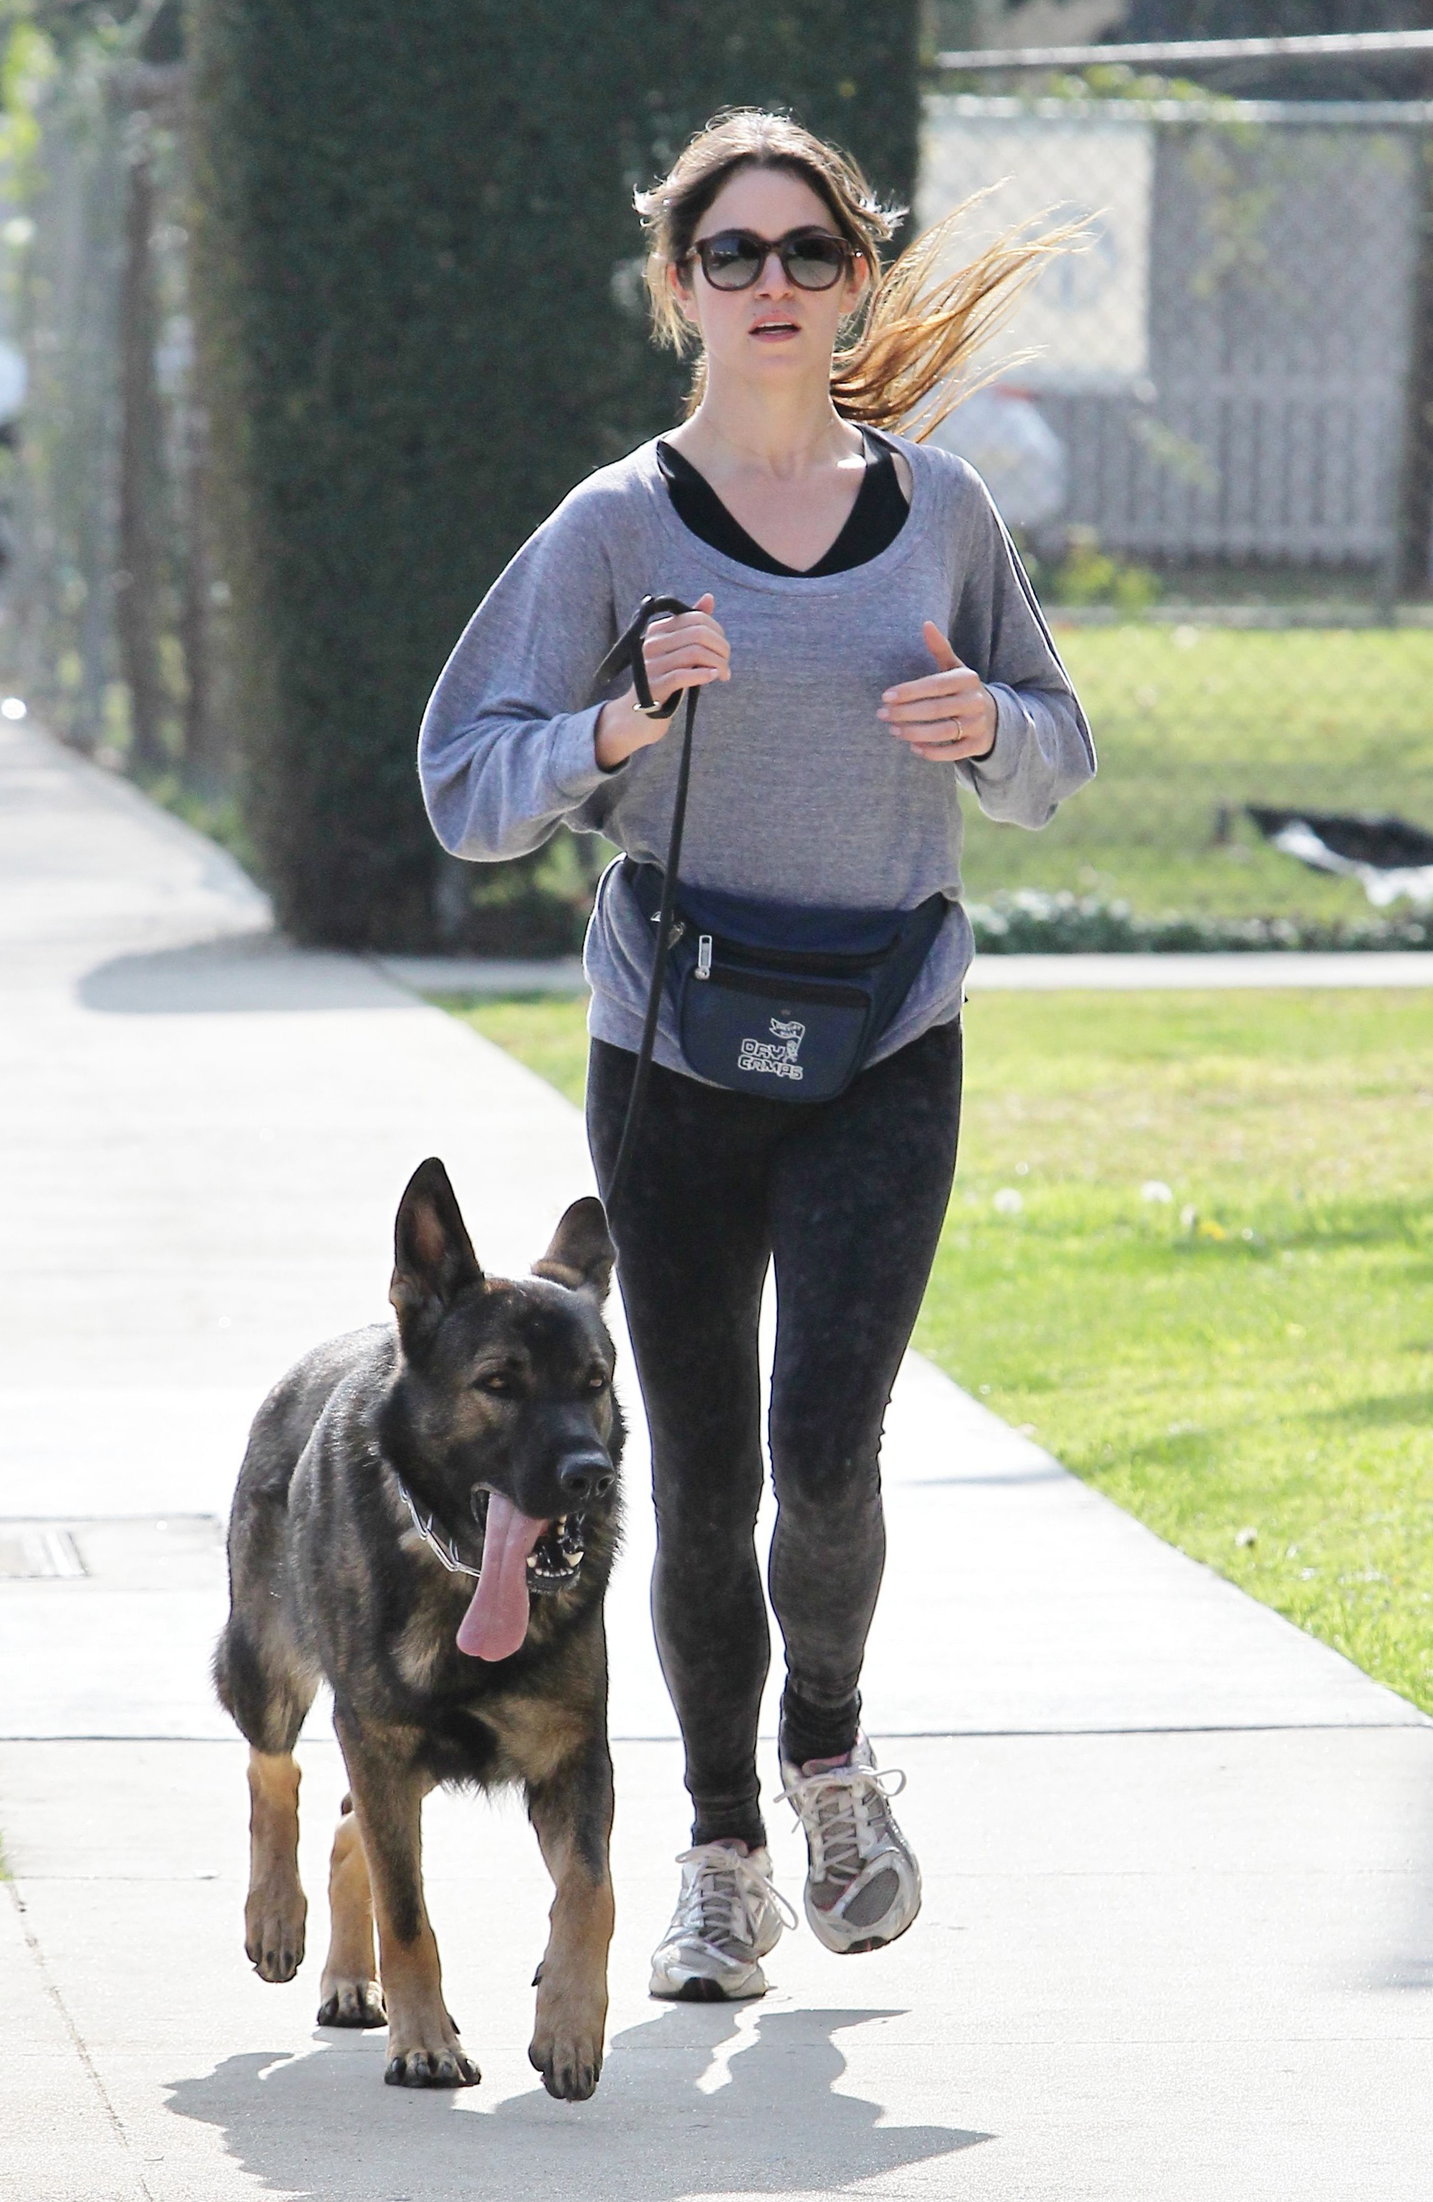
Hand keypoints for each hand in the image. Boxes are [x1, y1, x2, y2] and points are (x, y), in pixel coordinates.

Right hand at [595, 594, 729, 768]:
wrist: (638, 716)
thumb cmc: (664, 680)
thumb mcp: (678, 651)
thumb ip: (692, 626)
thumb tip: (709, 598)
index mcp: (657, 630)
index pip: (695, 618)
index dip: (717, 631)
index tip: (723, 649)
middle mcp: (651, 643)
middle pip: (697, 634)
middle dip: (720, 648)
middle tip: (726, 663)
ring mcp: (651, 665)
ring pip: (695, 653)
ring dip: (717, 663)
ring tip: (724, 674)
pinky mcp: (654, 687)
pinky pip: (684, 675)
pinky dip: (704, 674)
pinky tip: (714, 677)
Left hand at [878, 622, 996, 762]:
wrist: (994, 716)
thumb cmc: (962, 690)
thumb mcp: (954, 668)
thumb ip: (939, 648)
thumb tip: (925, 624)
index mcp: (967, 679)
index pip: (934, 685)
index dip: (909, 691)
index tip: (885, 696)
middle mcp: (975, 701)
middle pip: (936, 710)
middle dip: (906, 713)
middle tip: (882, 715)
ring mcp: (978, 724)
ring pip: (943, 732)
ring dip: (914, 733)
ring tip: (893, 731)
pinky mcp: (977, 745)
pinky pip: (953, 752)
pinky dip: (932, 752)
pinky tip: (913, 748)